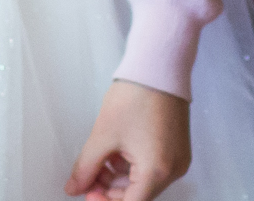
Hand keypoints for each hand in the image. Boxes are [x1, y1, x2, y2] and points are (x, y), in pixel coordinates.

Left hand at [66, 79, 190, 200]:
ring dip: (119, 178)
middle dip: (109, 189)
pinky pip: (153, 168)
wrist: (159, 66)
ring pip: (143, 182)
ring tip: (100, 159)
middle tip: (88, 178)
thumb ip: (85, 168)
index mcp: (157, 171)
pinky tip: (116, 151)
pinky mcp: (177, 148)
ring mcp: (178, 158)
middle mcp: (173, 169)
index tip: (88, 193)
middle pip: (137, 195)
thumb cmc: (138, 95)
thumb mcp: (103, 136)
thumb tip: (75, 187)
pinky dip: (132, 166)